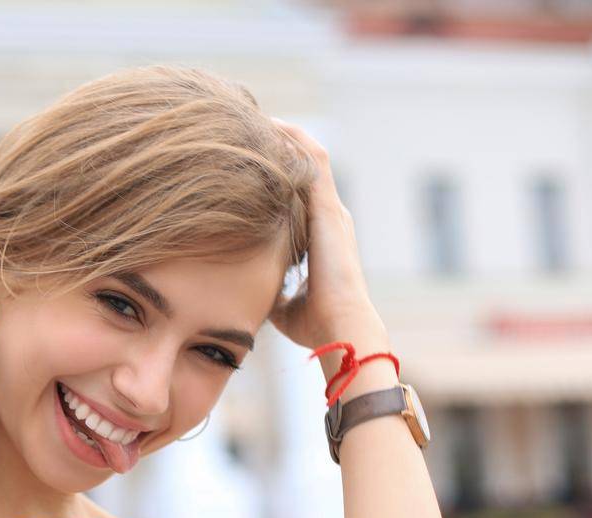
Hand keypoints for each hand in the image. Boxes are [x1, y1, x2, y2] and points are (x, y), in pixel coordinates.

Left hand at [267, 120, 389, 363]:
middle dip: (280, 147)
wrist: (341, 325)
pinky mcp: (329, 207)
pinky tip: (272, 124)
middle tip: (249, 128)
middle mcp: (331, 218)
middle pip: (305, 169)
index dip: (279, 176)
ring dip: (286, 135)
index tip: (250, 164)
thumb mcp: (284, 303)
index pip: (300, 196)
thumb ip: (271, 288)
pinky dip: (294, 140)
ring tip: (257, 117)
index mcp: (322, 238)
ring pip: (310, 157)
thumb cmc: (316, 323)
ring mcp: (332, 210)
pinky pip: (313, 161)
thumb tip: (250, 290)